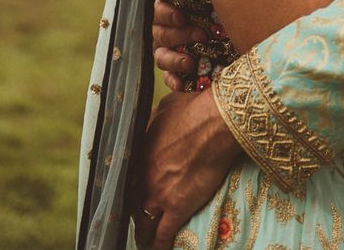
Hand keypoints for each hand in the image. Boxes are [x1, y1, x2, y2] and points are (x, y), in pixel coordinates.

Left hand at [132, 90, 241, 249]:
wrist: (217, 122)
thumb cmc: (194, 109)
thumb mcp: (166, 107)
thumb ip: (155, 119)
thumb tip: (156, 120)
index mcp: (139, 152)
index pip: (126, 177)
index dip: (130, 186)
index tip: (133, 191)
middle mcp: (143, 176)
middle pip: (131, 202)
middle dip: (134, 212)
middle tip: (138, 217)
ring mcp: (159, 194)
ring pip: (143, 222)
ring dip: (143, 233)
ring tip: (144, 240)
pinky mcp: (178, 207)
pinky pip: (163, 234)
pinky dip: (159, 245)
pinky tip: (159, 249)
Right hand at [153, 0, 207, 90]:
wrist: (228, 24)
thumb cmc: (216, 0)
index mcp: (166, 6)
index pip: (157, 9)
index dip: (168, 13)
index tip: (182, 16)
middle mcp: (162, 27)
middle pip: (161, 33)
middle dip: (180, 35)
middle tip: (202, 35)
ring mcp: (166, 48)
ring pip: (161, 55)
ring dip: (175, 60)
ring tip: (191, 63)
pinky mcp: (175, 67)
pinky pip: (168, 76)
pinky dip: (174, 80)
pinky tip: (183, 85)